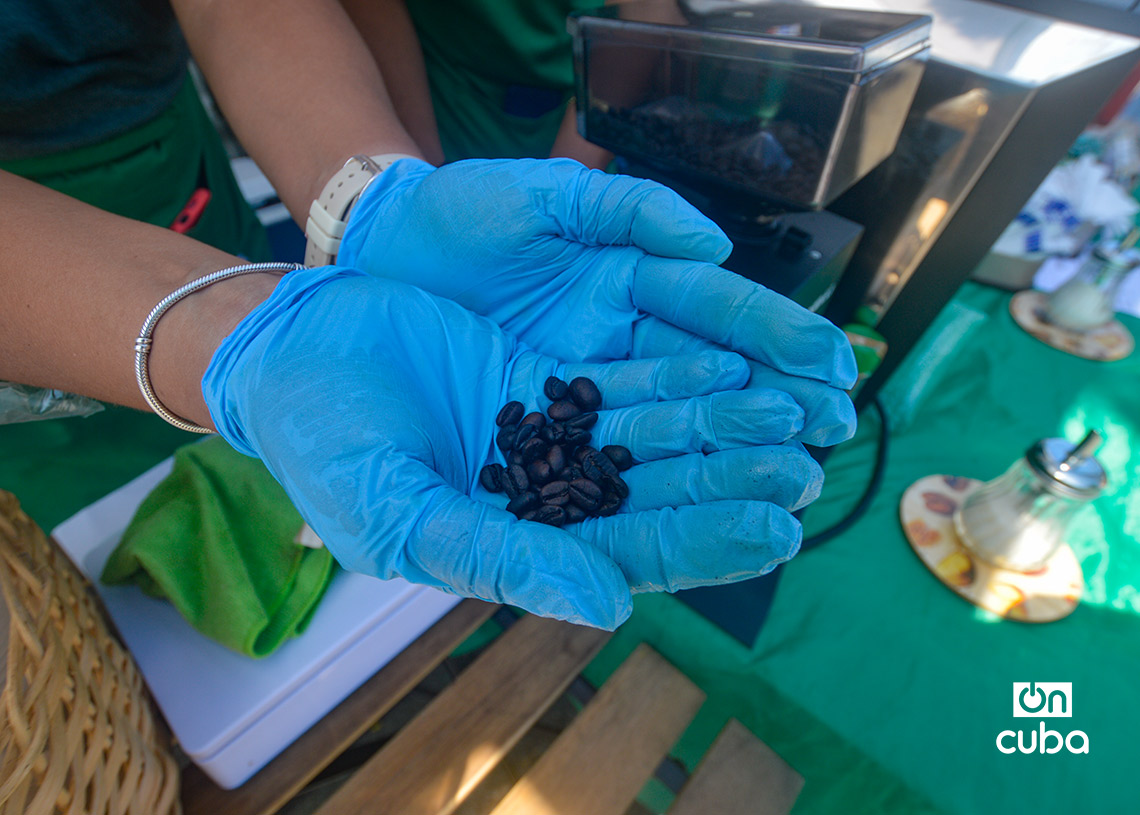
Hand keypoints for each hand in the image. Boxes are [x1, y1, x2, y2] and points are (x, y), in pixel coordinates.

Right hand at [203, 266, 823, 628]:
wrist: (291, 355)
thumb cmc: (326, 447)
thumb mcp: (400, 516)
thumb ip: (501, 562)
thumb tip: (606, 608)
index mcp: (516, 545)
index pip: (627, 555)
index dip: (701, 545)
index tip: (775, 532)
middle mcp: (546, 495)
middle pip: (657, 494)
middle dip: (728, 481)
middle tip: (803, 469)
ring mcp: (549, 432)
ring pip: (651, 432)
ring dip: (717, 422)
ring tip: (787, 411)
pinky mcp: (544, 376)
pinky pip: (621, 375)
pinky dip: (673, 370)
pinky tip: (726, 360)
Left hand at [337, 157, 856, 446]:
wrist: (373, 255)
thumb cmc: (455, 217)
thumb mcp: (541, 196)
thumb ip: (627, 208)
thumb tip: (713, 242)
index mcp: (631, 286)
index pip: (716, 315)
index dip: (772, 340)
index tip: (829, 368)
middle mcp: (617, 351)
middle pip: (705, 386)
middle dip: (766, 413)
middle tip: (825, 440)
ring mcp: (579, 402)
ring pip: (665, 438)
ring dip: (725, 464)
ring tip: (787, 488)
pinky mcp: (536, 444)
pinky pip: (600, 475)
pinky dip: (650, 497)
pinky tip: (701, 517)